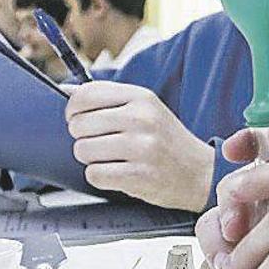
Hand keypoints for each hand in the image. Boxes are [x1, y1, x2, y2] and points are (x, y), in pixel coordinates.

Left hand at [65, 82, 213, 211]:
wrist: (200, 173)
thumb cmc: (167, 141)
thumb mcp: (146, 109)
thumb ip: (109, 99)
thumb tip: (67, 90)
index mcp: (142, 97)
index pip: (86, 95)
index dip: (73, 110)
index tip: (79, 119)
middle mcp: (142, 119)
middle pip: (79, 125)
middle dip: (84, 137)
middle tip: (104, 143)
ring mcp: (142, 147)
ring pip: (83, 150)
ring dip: (92, 159)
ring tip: (114, 159)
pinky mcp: (139, 175)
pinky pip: (94, 174)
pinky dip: (100, 177)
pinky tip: (119, 173)